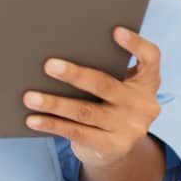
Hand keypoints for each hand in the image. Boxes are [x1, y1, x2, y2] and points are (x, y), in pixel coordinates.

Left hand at [23, 27, 162, 168]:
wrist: (119, 150)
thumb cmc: (111, 104)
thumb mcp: (119, 86)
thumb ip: (106, 68)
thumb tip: (61, 46)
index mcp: (147, 82)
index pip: (150, 58)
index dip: (136, 44)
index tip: (115, 30)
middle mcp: (142, 104)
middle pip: (105, 85)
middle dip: (75, 75)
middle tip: (48, 65)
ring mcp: (129, 128)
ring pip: (85, 111)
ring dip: (54, 103)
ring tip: (30, 96)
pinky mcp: (112, 147)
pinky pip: (77, 133)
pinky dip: (52, 124)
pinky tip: (33, 119)